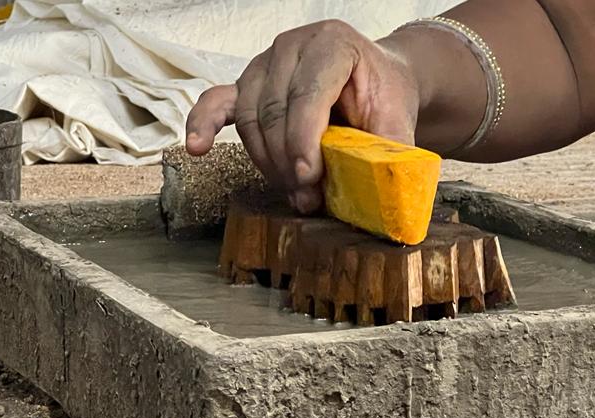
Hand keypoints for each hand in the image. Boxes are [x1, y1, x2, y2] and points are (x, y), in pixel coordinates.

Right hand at [185, 20, 420, 213]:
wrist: (377, 80)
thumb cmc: (385, 98)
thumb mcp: (397, 122)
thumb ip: (390, 154)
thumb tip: (388, 195)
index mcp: (333, 43)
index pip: (308, 92)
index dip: (304, 139)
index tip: (310, 179)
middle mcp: (293, 45)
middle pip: (274, 109)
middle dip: (288, 161)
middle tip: (307, 198)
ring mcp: (265, 63)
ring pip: (250, 117)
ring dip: (267, 162)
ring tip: (293, 191)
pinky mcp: (248, 84)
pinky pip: (218, 102)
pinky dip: (203, 124)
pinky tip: (197, 147)